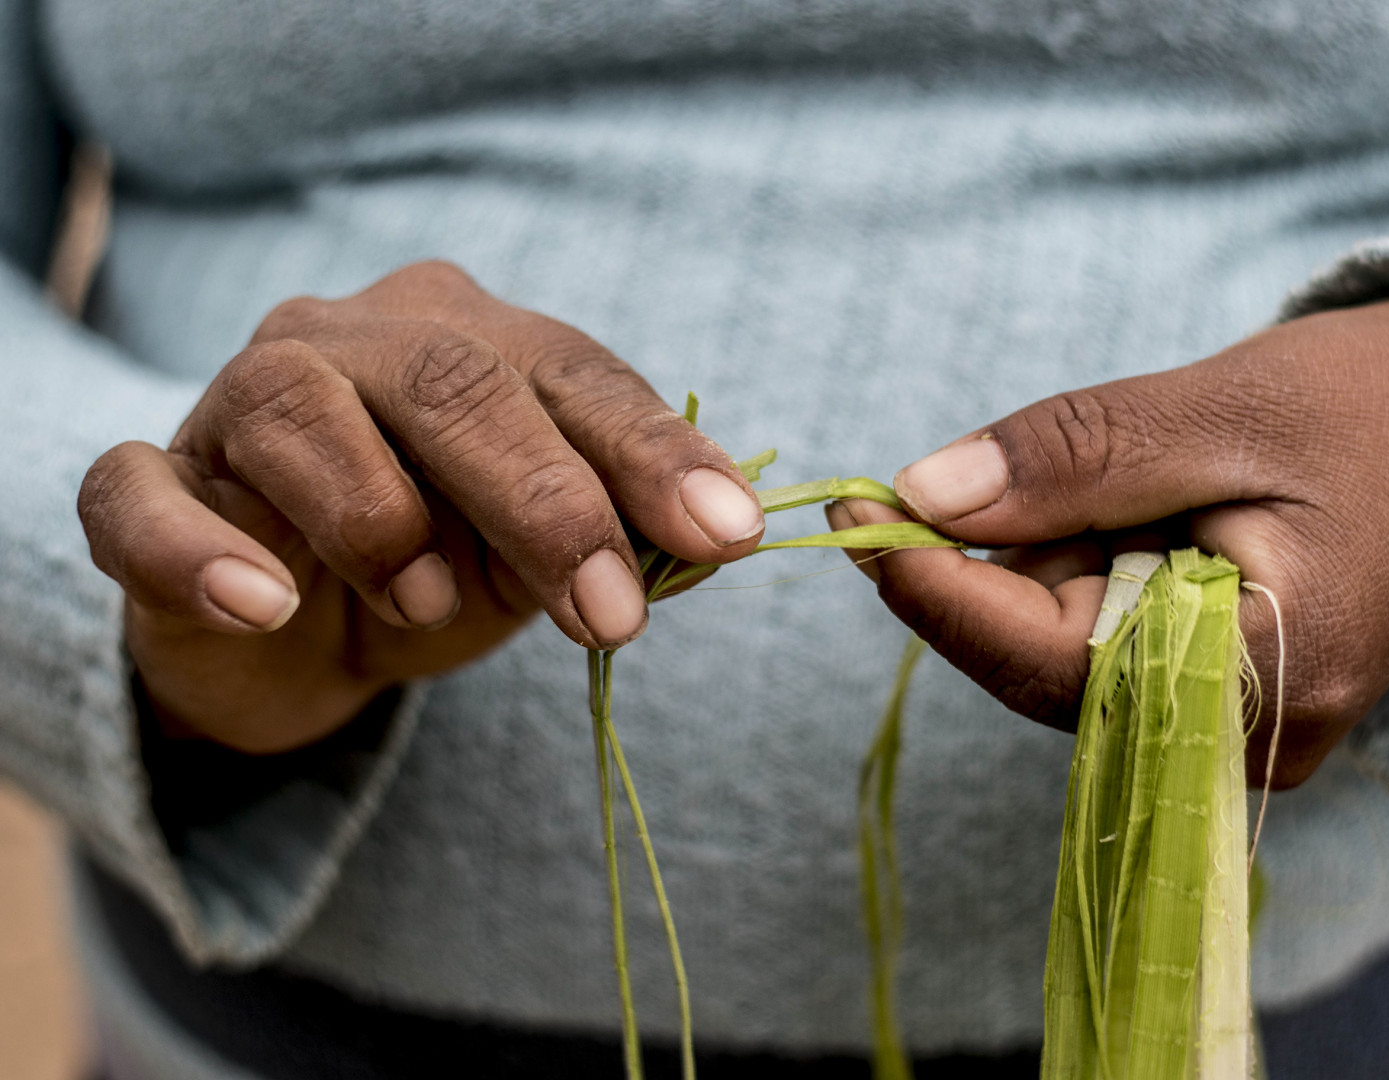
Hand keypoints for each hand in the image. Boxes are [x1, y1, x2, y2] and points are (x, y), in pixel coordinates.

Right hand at [79, 261, 764, 752]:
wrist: (293, 638)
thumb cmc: (436, 573)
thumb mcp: (538, 560)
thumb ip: (614, 533)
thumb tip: (719, 536)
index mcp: (467, 338)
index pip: (573, 374)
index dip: (652, 452)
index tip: (728, 534)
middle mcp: (350, 342)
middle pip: (453, 382)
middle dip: (545, 502)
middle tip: (613, 617)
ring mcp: (237, 404)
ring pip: (299, 412)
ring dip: (382, 522)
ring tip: (426, 607)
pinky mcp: (149, 487)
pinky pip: (143, 499)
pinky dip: (202, 552)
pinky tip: (265, 603)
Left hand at [831, 289, 1388, 786]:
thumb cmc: (1376, 408)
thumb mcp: (1221, 409)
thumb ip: (1074, 457)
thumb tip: (922, 493)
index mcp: (1269, 673)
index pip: (1051, 661)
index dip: (936, 590)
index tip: (849, 512)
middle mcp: (1249, 736)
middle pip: (1048, 664)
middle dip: (998, 560)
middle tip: (976, 466)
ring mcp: (1236, 728)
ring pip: (1068, 653)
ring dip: (1048, 557)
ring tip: (1129, 473)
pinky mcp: (1221, 696)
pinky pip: (1106, 642)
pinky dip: (1082, 568)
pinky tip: (1132, 508)